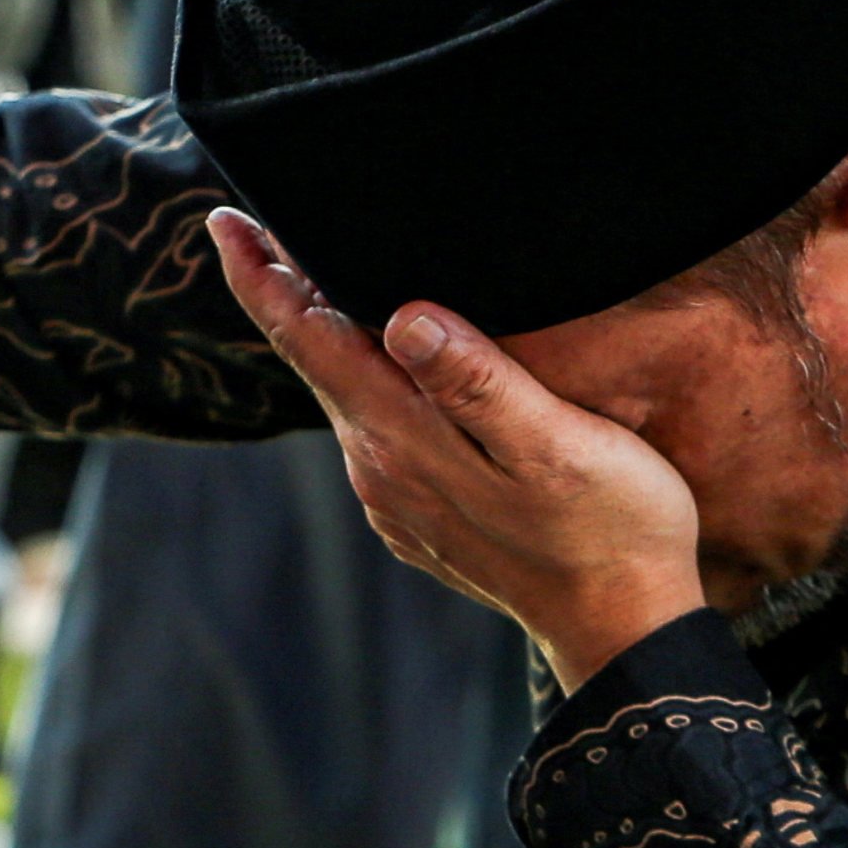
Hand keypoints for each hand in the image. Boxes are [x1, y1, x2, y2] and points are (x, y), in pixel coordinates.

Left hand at [210, 212, 705, 688]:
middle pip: (313, 362)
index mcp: (403, 439)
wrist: (624, 627)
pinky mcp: (418, 515)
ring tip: (308, 271)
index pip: (308, 340)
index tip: (222, 220)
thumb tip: (402, 318)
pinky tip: (380, 358)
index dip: (262, 277)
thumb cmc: (611, 526)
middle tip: (251, 223)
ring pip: (341, 395)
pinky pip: (372, 430)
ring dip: (322, 335)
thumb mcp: (557, 444)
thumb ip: (477, 383)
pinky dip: (361, 382)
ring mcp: (394, 497)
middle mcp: (378, 469)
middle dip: (282, 292)